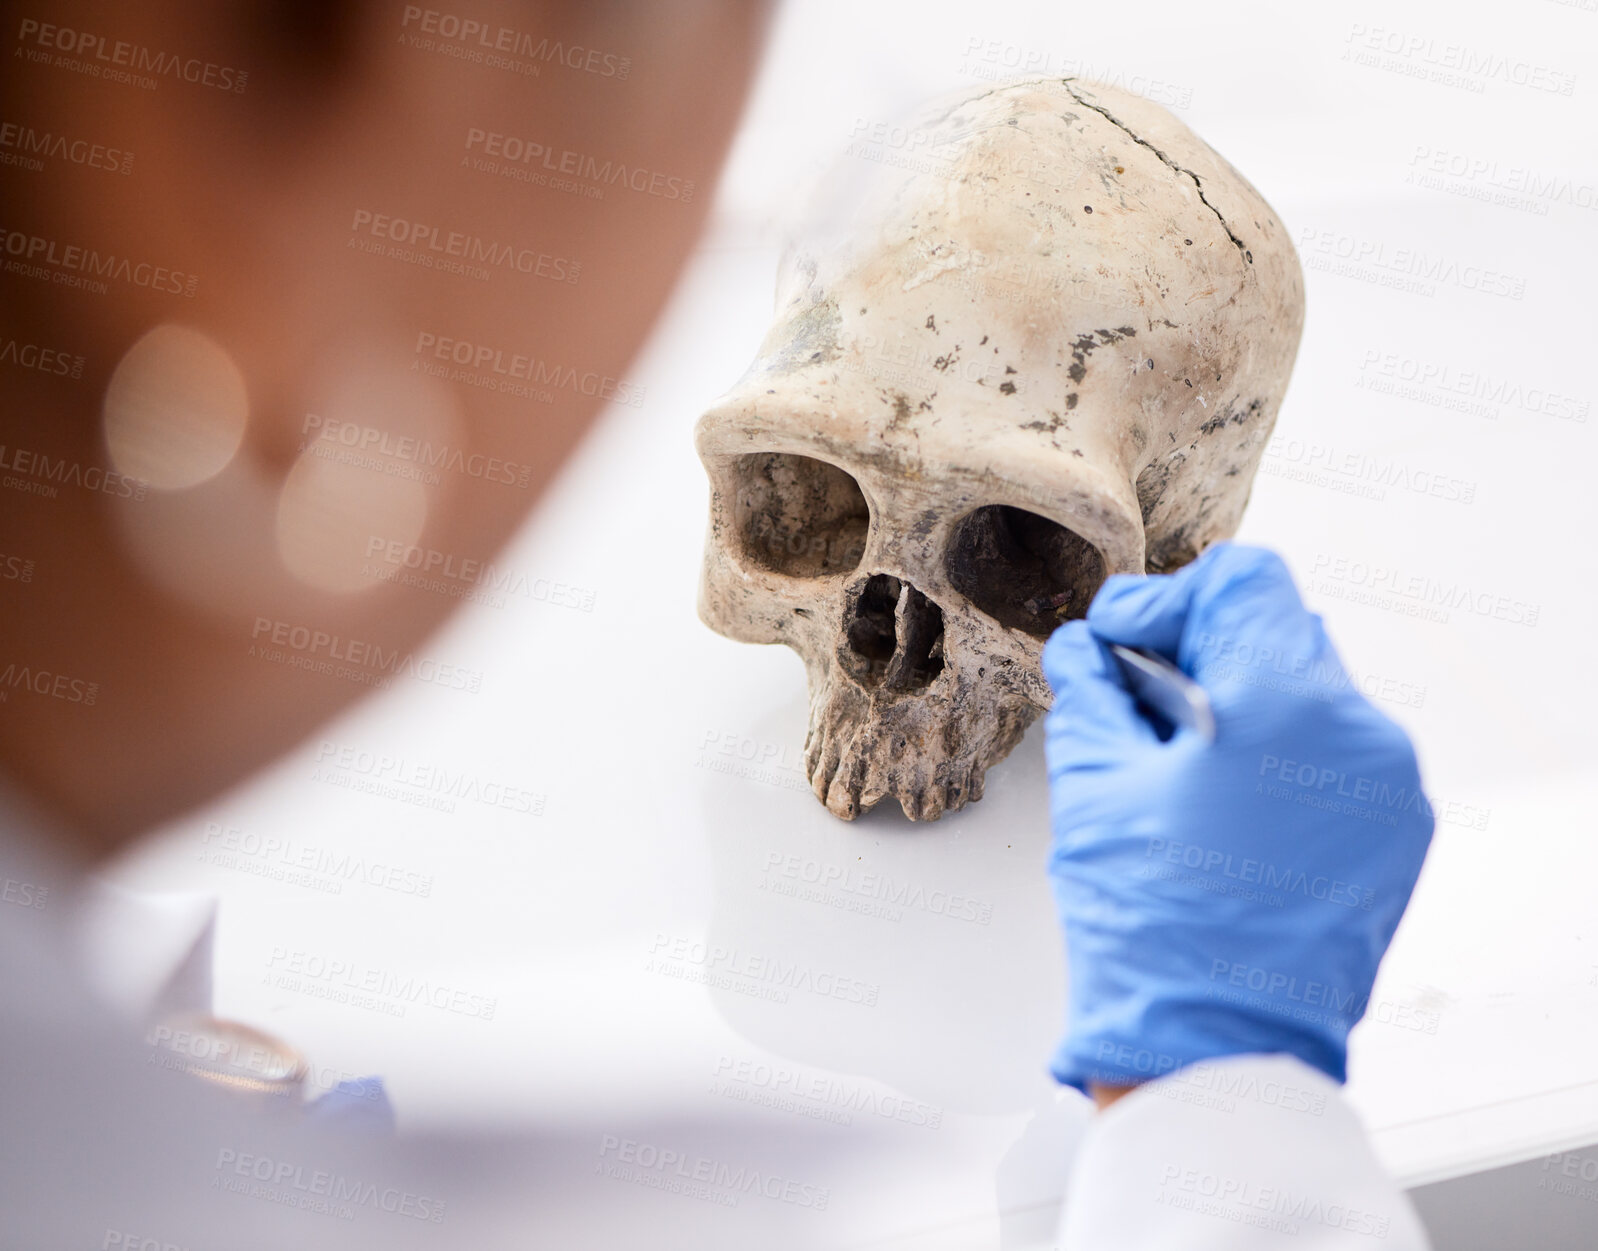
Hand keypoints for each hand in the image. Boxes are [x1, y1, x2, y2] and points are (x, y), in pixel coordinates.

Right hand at [1042, 543, 1432, 1092]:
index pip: (1243, 580)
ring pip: (1313, 689)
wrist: (1213, 1052)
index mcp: (1287, 707)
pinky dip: (1282, 752)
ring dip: (1243, 699)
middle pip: (1280, 628)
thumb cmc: (1153, 930)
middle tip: (1137, 694)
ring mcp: (1389, 789)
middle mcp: (1360, 736)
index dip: (1168, 597)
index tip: (1124, 639)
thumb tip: (1089, 650)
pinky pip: (1339, 752)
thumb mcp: (1095, 785)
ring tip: (1177, 758)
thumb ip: (1091, 689)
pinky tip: (1222, 801)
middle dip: (1201, 647)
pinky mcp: (1395, 833)